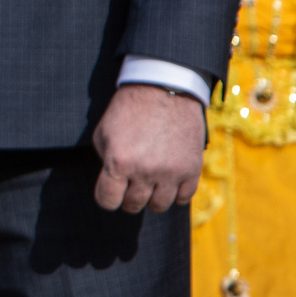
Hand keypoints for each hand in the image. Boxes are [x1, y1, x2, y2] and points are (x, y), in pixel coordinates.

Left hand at [92, 84, 205, 213]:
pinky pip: (182, 199)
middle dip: (128, 198)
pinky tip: (168, 180)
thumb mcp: (103, 133)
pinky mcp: (192, 170)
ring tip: (149, 182)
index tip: (110, 192)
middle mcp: (145, 171)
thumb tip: (112, 184)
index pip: (107, 201)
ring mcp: (171, 173)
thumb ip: (105, 161)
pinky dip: (174, 193)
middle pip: (133, 205)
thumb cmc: (128, 110)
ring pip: (158, 206)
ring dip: (151, 197)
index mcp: (119, 162)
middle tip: (129, 184)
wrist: (163, 90)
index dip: (106, 198)